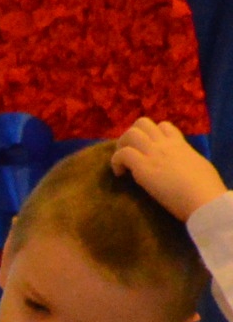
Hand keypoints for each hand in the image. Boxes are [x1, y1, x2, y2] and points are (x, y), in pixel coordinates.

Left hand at [111, 117, 228, 222]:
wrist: (203, 198)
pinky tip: (120, 175)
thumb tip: (180, 166)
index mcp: (180, 144)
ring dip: (121, 146)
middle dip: (131, 135)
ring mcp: (153, 153)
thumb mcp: (198, 165)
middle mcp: (165, 144)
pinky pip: (122, 154)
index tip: (148, 149)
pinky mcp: (143, 166)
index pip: (163, 126)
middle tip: (130, 154)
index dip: (151, 134)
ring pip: (130, 133)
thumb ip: (186, 160)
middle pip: (143, 123)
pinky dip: (115, 162)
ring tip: (123, 163)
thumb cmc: (205, 187)